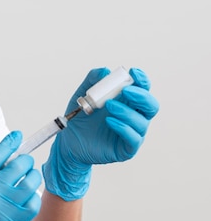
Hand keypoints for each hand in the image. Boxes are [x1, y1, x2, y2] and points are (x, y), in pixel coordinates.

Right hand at [0, 131, 41, 220]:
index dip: (11, 141)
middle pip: (20, 164)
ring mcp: (4, 206)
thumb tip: (5, 154)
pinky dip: (33, 197)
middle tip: (24, 164)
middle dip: (25, 161)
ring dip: (32, 177)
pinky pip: (34, 202)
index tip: (17, 136)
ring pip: (31, 181)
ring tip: (28, 179)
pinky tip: (26, 198)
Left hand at [43, 67, 159, 199]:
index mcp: (127, 102)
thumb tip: (105, 71)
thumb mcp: (83, 96)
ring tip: (108, 106)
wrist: (68, 142)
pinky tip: (109, 121)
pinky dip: (123, 127)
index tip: (134, 72)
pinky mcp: (126, 149)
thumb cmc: (80, 119)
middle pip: (150, 105)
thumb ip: (92, 81)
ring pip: (141, 121)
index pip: (142, 89)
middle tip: (126, 91)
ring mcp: (132, 133)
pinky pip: (133, 138)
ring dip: (127, 111)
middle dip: (141, 96)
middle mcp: (134, 116)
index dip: (142, 80)